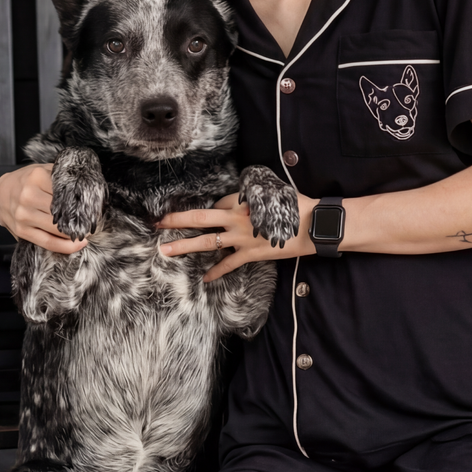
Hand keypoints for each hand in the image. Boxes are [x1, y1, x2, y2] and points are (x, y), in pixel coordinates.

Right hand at [0, 164, 88, 253]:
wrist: (1, 192)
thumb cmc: (26, 181)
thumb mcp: (42, 169)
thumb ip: (61, 174)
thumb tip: (85, 183)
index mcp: (37, 178)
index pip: (66, 192)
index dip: (82, 202)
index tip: (94, 208)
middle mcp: (28, 196)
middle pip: (62, 212)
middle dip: (80, 219)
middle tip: (92, 222)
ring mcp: (24, 215)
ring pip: (56, 229)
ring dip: (74, 234)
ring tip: (85, 232)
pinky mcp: (21, 231)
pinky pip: (47, 242)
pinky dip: (64, 247)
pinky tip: (76, 245)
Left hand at [157, 192, 317, 281]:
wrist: (313, 225)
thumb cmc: (296, 206)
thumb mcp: (274, 192)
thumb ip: (254, 195)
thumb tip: (241, 198)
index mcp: (242, 201)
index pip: (218, 202)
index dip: (216, 207)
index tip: (217, 212)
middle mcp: (237, 219)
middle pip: (200, 218)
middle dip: (177, 220)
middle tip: (158, 223)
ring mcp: (242, 238)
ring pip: (207, 242)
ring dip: (185, 246)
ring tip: (166, 251)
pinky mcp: (252, 253)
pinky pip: (229, 264)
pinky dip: (217, 271)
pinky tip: (205, 278)